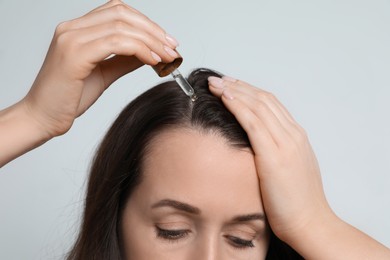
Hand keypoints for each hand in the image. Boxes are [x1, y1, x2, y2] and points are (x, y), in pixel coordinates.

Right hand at [22, 0, 178, 137]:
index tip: (166, 41)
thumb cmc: (68, 98)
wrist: (41, 118)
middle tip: (172, 48)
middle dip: (153, 30)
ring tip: (167, 57)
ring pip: (121, 26)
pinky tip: (153, 61)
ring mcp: (71, 39)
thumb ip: (124, 60)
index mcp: (77, 30)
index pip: (117, 12)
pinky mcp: (74, 55)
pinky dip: (139, 49)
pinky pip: (115, 43)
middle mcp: (71, 28)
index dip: (146, 23)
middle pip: (122, 14)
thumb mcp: (103, 73)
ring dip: (151, 40)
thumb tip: (149, 53)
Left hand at [208, 76, 332, 242]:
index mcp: (295, 136)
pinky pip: (253, 123)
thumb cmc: (296, 201)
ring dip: (234, 91)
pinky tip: (224, 98)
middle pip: (263, 99)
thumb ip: (276, 152)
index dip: (248, 90)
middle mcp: (292, 135)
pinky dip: (238, 107)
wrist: (309, 222)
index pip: (270, 103)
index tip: (230, 85)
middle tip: (218, 78)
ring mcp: (285, 143)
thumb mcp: (288, 169)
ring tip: (215, 83)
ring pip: (258, 106)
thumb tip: (255, 145)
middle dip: (238, 86)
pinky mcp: (275, 156)